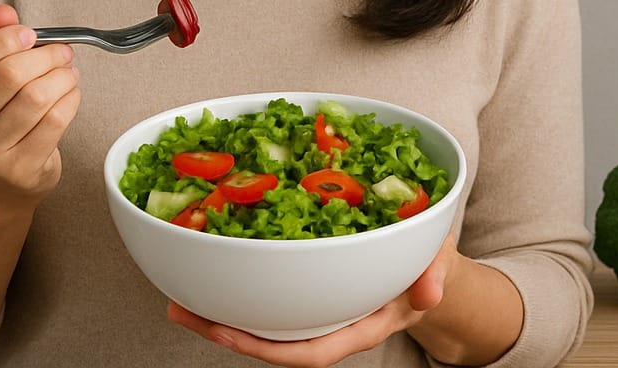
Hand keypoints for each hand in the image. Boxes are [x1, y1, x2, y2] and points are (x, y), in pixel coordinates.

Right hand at [0, 3, 82, 206]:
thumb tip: (4, 12)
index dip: (2, 42)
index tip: (29, 34)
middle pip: (8, 77)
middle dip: (44, 56)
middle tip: (62, 51)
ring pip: (36, 98)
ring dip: (63, 77)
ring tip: (69, 71)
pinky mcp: (20, 168)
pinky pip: (55, 121)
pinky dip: (71, 99)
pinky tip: (71, 93)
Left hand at [169, 231, 458, 366]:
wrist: (431, 266)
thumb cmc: (431, 266)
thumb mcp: (439, 266)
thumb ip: (434, 277)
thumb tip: (429, 294)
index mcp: (359, 327)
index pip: (308, 352)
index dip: (267, 349)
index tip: (230, 336)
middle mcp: (331, 324)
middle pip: (271, 341)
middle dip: (225, 331)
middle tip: (179, 310)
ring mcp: (317, 310)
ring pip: (264, 320)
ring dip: (221, 310)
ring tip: (179, 296)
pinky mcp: (309, 289)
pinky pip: (271, 296)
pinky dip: (241, 285)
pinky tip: (215, 269)